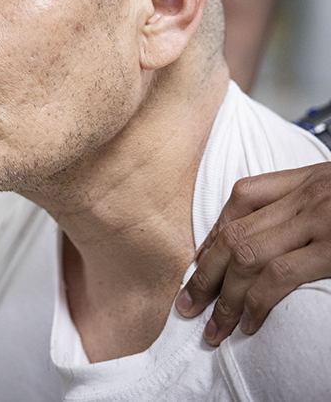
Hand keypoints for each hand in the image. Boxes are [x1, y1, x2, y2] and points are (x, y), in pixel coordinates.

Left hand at [175, 161, 330, 344]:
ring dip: (222, 295)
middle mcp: (307, 195)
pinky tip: (248, 322)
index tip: (198, 263)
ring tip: (213, 327)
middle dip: (204, 272)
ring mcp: (319, 221)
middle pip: (234, 232)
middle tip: (187, 304)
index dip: (214, 233)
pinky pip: (278, 275)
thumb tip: (275, 237)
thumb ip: (307, 205)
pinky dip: (255, 301)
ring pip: (246, 255)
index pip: (240, 199)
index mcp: (308, 178)